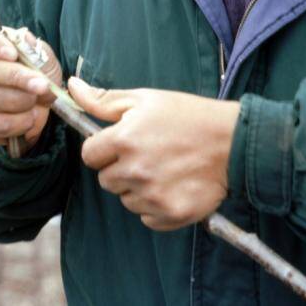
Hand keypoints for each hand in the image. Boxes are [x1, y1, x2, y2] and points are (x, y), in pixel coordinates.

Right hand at [0, 17, 61, 146]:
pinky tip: (28, 120)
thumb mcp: (43, 59)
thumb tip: (26, 41)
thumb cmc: (36, 74)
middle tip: (42, 86)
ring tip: (36, 104)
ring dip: (19, 103)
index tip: (13, 54)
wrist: (36, 104)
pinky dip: (13, 124)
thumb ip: (37, 51)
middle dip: (17, 79)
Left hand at [68, 77, 239, 230]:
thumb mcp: (144, 98)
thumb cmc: (187, 115)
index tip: (120, 145)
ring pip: (125, 199)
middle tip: (148, 154)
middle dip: (120, 169)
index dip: (103, 149)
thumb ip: (102, 99)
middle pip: (105, 180)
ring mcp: (152, 195)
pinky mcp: (170, 214)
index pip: (89, 155)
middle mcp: (134, 170)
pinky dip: (155, 206)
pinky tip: (172, 187)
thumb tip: (71, 87)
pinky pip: (146, 217)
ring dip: (137, 188)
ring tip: (163, 169)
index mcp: (123, 140)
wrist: (233, 141)